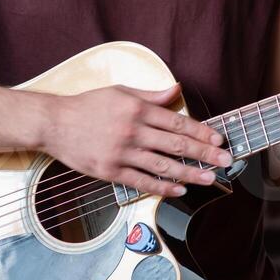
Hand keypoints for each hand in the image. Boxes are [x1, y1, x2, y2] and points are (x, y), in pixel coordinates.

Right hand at [43, 82, 231, 197]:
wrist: (53, 123)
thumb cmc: (88, 105)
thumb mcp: (120, 91)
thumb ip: (151, 94)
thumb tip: (177, 90)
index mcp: (137, 109)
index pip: (177, 122)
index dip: (201, 132)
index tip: (218, 139)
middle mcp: (133, 131)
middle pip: (176, 145)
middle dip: (205, 154)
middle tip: (226, 160)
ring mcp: (122, 153)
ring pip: (163, 166)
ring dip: (190, 173)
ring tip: (210, 178)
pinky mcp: (110, 171)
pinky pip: (142, 182)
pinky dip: (163, 187)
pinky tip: (180, 190)